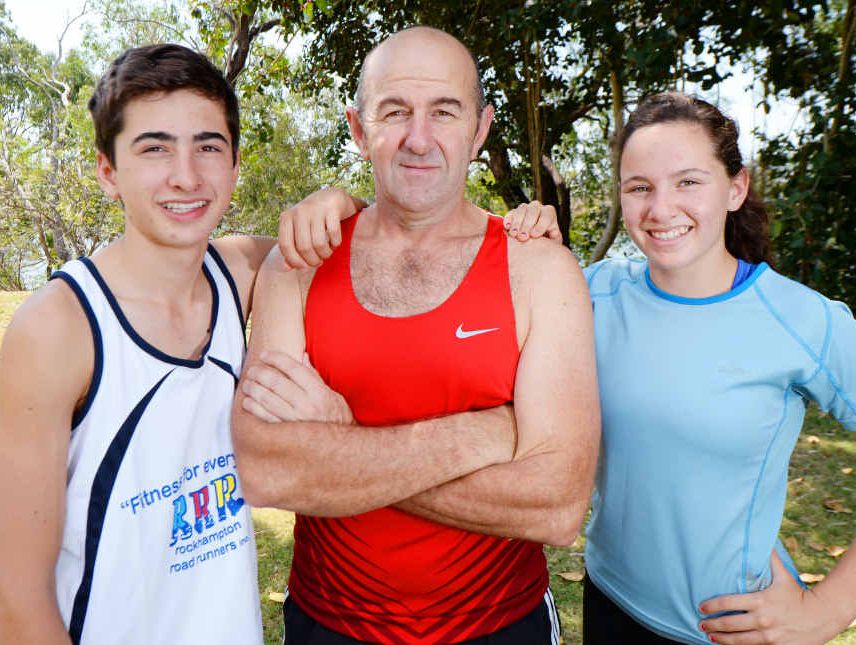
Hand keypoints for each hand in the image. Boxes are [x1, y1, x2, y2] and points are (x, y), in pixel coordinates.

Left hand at [241, 350, 353, 424]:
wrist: (339, 449)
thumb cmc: (336, 420)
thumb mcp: (333, 395)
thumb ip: (315, 377)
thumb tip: (302, 358)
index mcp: (319, 392)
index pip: (293, 368)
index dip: (276, 359)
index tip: (265, 355)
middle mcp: (306, 405)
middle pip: (276, 382)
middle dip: (261, 372)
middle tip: (253, 369)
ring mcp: (294, 420)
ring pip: (267, 398)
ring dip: (253, 388)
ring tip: (248, 383)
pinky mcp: (284, 433)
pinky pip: (263, 417)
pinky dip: (253, 407)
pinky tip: (247, 402)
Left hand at [277, 187, 361, 269]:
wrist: (332, 196)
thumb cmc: (312, 218)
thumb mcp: (298, 230)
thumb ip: (291, 247)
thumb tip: (285, 268)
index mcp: (286, 217)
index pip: (285, 245)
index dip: (294, 261)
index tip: (304, 268)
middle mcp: (299, 211)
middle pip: (303, 247)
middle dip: (313, 260)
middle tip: (319, 262)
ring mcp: (316, 209)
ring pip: (319, 243)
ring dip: (325, 254)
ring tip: (327, 253)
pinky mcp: (332, 208)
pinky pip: (334, 235)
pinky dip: (336, 244)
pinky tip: (335, 243)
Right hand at [503, 200, 560, 242]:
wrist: (534, 247)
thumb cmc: (546, 245)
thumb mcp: (553, 243)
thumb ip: (554, 240)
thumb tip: (552, 235)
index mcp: (549, 214)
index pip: (548, 213)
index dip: (541, 224)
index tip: (534, 236)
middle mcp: (538, 209)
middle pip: (534, 209)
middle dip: (527, 224)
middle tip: (523, 237)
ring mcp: (525, 209)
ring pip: (522, 209)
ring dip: (517, 222)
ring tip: (514, 235)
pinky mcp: (513, 214)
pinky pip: (510, 213)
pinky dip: (508, 219)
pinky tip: (507, 228)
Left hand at [698, 551, 835, 643]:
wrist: (821, 616)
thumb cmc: (798, 594)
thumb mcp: (783, 575)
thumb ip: (770, 558)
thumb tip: (761, 536)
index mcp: (760, 601)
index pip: (728, 603)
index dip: (712, 606)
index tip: (701, 607)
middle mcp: (762, 619)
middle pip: (729, 624)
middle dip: (712, 625)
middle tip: (701, 624)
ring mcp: (768, 636)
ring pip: (738, 640)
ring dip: (721, 639)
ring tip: (710, 636)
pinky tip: (728, 644)